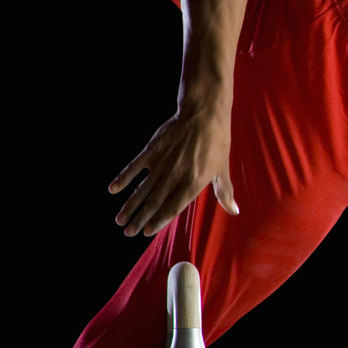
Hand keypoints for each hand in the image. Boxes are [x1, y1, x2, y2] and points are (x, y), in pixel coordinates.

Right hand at [108, 100, 237, 236]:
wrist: (204, 114)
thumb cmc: (217, 142)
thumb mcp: (222, 168)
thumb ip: (224, 191)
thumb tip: (234, 210)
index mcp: (193, 183)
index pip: (173, 208)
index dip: (159, 221)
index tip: (147, 231)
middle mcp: (175, 176)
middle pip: (154, 203)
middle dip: (140, 219)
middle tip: (128, 232)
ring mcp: (162, 164)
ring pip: (142, 190)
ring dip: (130, 206)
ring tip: (119, 220)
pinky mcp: (152, 150)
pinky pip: (134, 167)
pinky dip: (122, 178)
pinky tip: (113, 190)